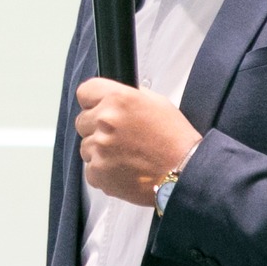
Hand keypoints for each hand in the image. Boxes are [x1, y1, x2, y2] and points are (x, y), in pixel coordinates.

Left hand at [74, 78, 200, 205]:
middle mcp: (105, 121)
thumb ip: (128, 97)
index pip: (85, 92)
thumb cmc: (175, 140)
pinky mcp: (97, 172)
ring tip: (126, 155)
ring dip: (100, 151)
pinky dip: (103, 171)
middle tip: (119, 137)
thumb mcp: (156, 103)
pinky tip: (124, 169)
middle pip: (82, 121)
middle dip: (96, 128)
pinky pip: (90, 169)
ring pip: (86, 146)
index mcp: (119, 99)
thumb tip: (111, 97)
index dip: (92, 101)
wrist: (184, 173)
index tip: (97, 108)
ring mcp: (100, 148)